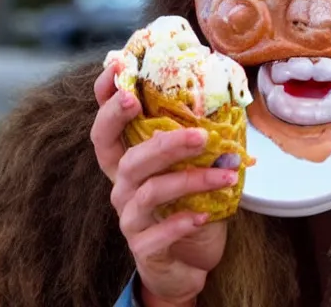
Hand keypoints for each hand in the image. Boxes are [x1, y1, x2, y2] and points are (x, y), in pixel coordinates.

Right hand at [91, 65, 235, 305]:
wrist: (184, 261)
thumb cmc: (184, 205)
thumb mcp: (185, 168)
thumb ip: (189, 140)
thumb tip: (220, 101)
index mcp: (125, 160)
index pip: (104, 127)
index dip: (105, 99)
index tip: (119, 69)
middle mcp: (120, 185)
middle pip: (126, 159)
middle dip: (160, 143)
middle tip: (197, 133)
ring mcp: (128, 217)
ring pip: (149, 192)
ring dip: (189, 181)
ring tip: (225, 174)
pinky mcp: (143, 246)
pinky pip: (158, 234)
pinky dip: (182, 222)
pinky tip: (204, 216)